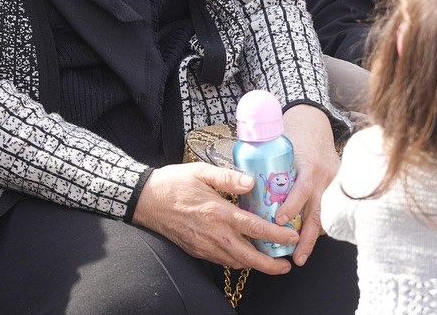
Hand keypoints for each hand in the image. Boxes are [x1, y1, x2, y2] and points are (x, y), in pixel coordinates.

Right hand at [132, 163, 296, 274]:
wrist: (144, 200)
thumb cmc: (172, 183)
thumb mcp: (200, 172)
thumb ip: (228, 177)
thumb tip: (251, 182)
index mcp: (218, 212)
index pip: (254, 228)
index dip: (276, 235)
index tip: (291, 238)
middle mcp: (213, 233)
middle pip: (249, 257)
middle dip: (271, 265)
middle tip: (286, 265)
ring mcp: (204, 245)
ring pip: (236, 262)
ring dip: (255, 265)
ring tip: (270, 261)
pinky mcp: (196, 250)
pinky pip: (222, 260)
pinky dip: (237, 260)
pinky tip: (244, 253)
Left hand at [274, 105, 338, 265]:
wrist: (314, 120)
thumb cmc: (291, 131)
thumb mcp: (278, 141)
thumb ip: (263, 160)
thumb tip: (239, 180)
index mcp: (307, 163)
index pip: (302, 189)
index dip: (291, 206)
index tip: (278, 221)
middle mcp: (324, 175)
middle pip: (317, 211)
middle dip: (306, 237)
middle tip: (296, 257)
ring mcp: (334, 181)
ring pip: (325, 214)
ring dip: (313, 236)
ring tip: (302, 255)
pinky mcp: (338, 185)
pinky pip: (330, 209)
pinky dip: (321, 224)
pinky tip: (310, 238)